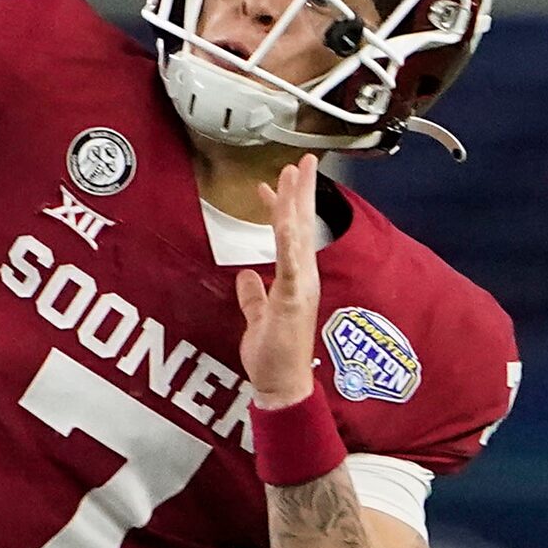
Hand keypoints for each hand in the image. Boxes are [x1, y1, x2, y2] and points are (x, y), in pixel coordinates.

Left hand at [232, 156, 323, 408]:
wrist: (283, 385)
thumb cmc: (274, 356)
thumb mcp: (257, 318)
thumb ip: (253, 296)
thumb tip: (245, 276)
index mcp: (294, 279)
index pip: (290, 234)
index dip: (286, 206)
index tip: (278, 181)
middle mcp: (303, 278)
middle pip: (302, 226)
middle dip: (301, 192)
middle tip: (302, 161)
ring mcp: (301, 287)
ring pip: (299, 237)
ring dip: (296, 204)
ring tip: (293, 174)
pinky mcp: (294, 299)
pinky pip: (291, 264)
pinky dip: (289, 241)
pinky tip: (286, 220)